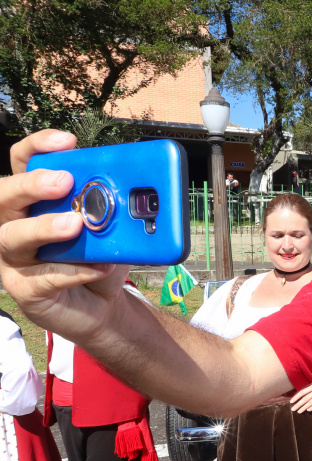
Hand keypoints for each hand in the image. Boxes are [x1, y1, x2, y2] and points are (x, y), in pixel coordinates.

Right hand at [0, 130, 127, 339]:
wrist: (104, 306)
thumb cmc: (101, 258)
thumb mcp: (114, 229)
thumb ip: (117, 210)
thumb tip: (137, 194)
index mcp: (35, 199)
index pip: (24, 161)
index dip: (38, 146)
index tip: (67, 141)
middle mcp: (15, 222)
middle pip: (4, 194)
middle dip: (32, 184)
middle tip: (64, 182)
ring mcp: (15, 258)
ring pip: (12, 236)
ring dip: (44, 227)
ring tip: (76, 224)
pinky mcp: (25, 290)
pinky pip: (43, 278)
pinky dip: (73, 271)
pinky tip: (97, 267)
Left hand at [290, 381, 311, 413]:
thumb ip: (310, 388)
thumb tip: (301, 394)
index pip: (302, 392)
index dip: (296, 397)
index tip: (291, 402)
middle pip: (305, 399)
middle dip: (298, 404)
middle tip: (293, 409)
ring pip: (310, 403)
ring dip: (304, 408)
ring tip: (299, 412)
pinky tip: (308, 410)